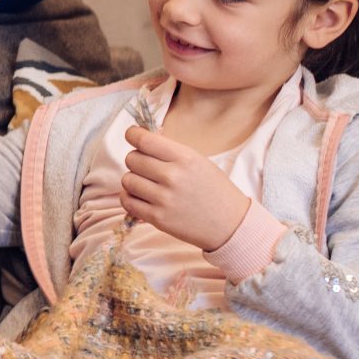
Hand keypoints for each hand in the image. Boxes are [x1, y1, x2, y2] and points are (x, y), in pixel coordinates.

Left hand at [120, 125, 252, 251]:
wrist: (230, 224)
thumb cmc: (214, 190)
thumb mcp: (199, 161)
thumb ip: (170, 152)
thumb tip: (141, 139)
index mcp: (185, 158)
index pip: (144, 140)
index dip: (133, 135)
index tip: (132, 135)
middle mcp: (172, 177)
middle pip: (132, 159)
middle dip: (135, 159)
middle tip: (146, 166)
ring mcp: (164, 199)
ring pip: (127, 180)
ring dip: (132, 180)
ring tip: (146, 184)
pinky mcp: (158, 218)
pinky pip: (127, 202)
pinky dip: (129, 197)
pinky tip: (140, 197)